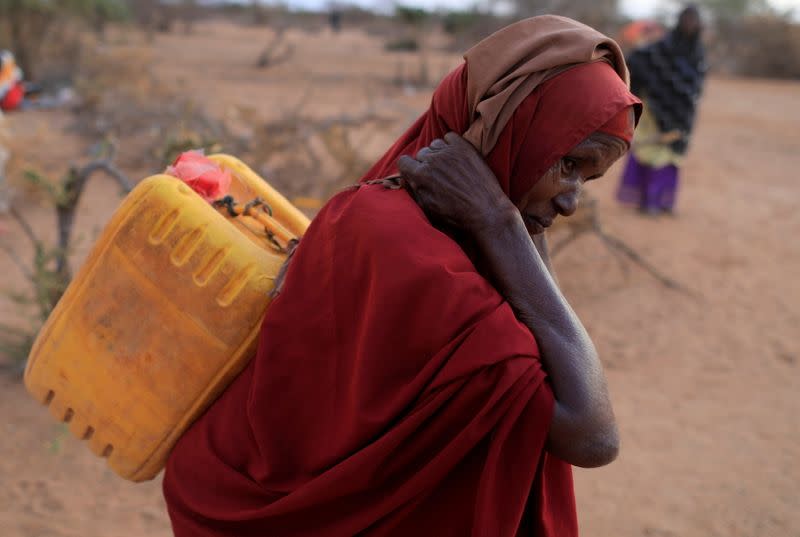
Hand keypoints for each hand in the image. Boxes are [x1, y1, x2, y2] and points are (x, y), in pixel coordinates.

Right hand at [397, 132, 515, 234]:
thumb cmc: (456, 215)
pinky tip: (456, 157)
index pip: (403, 161)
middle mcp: (431, 160)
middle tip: (438, 176)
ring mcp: (448, 151)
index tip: (416, 173)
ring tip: (449, 167)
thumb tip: (405, 178)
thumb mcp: (427, 208)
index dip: (409, 168)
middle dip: (426, 163)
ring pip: (435, 145)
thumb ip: (413, 190)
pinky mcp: (464, 147)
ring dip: (439, 153)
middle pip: (421, 154)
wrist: (485, 211)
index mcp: (420, 176)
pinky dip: (451, 144)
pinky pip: (450, 137)